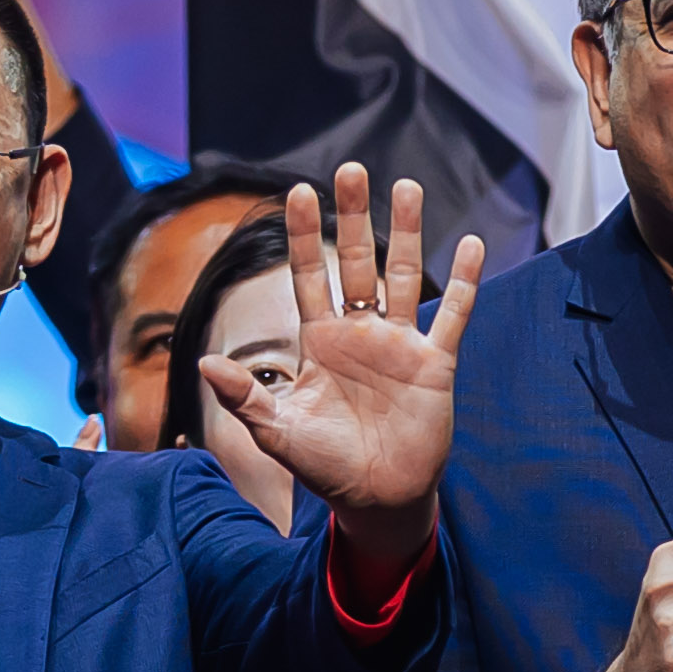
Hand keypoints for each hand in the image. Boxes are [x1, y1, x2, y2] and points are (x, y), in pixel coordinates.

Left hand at [204, 167, 480, 580]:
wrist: (376, 500)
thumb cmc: (325, 467)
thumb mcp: (277, 432)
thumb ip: (245, 398)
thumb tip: (203, 364)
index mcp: (320, 343)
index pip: (307, 276)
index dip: (301, 236)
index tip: (296, 192)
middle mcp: (359, 334)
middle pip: (355, 263)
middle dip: (352, 217)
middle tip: (349, 171)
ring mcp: (399, 345)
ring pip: (404, 276)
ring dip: (406, 233)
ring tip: (406, 186)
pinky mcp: (434, 364)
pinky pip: (451, 316)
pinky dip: (462, 282)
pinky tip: (469, 244)